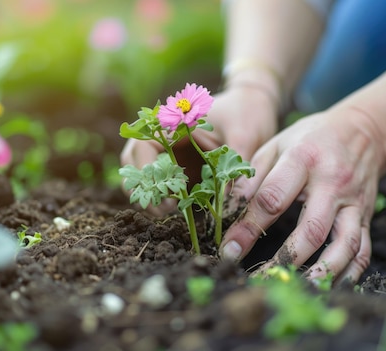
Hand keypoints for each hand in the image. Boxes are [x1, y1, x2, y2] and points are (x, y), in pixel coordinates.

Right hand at [120, 85, 277, 212]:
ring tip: (169, 210)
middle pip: (132, 160)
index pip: (142, 143)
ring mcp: (168, 150)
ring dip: (148, 194)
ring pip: (141, 173)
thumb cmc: (247, 114)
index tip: (161, 190)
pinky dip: (161, 196)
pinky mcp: (177, 164)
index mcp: (174, 121)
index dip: (144, 167)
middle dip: (142, 186)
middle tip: (164, 208)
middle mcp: (164, 135)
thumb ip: (234, 163)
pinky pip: (158, 181)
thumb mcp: (244, 137)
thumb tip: (225, 198)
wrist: (253, 106)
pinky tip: (176, 208)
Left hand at [221, 108, 383, 283]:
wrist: (363, 130)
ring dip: (323, 273)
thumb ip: (252, 175)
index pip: (272, 199)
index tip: (229, 251)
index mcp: (303, 160)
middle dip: (285, 259)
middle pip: (311, 229)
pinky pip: (363, 249)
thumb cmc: (310, 138)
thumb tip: (227, 208)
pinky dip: (350, 272)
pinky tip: (333, 287)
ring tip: (299, 290)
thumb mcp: (276, 144)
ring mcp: (354, 202)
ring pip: (344, 244)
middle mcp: (333, 183)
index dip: (248, 228)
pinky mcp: (367, 216)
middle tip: (259, 279)